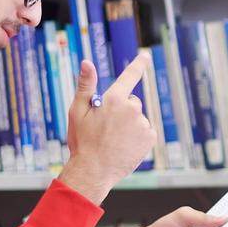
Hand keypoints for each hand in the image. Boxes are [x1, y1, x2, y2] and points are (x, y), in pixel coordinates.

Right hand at [58, 56, 154, 203]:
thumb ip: (85, 86)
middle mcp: (132, 108)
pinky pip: (145, 131)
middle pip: (130, 102)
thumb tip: (87, 62)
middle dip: (121, 110)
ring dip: (129, 125)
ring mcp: (142, 123)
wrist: (93, 171)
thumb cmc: (82, 141)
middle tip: (106, 127)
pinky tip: (124, 146)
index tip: (146, 55)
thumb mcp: (77, 112)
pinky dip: (137, 136)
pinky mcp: (150, 137)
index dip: (138, 64)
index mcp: (113, 99)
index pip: (129, 76)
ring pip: (137, 118)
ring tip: (114, 140)